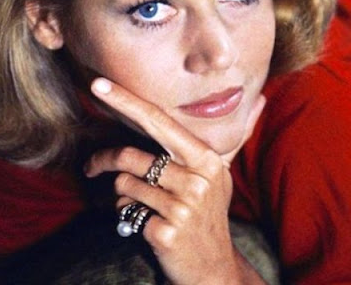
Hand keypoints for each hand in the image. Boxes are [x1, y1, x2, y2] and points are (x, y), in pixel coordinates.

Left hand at [84, 77, 265, 284]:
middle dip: (102, 158)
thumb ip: (235, 134)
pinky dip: (126, 215)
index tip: (97, 85)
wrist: (214, 269)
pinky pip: (125, 211)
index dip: (125, 100)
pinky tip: (144, 222)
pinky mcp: (166, 233)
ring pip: (124, 184)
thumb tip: (261, 97)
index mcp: (206, 159)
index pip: (157, 121)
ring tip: (140, 204)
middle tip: (89, 166)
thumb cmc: (209, 212)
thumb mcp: (222, 174)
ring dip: (122, 195)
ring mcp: (183, 208)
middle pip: (131, 156)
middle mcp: (197, 180)